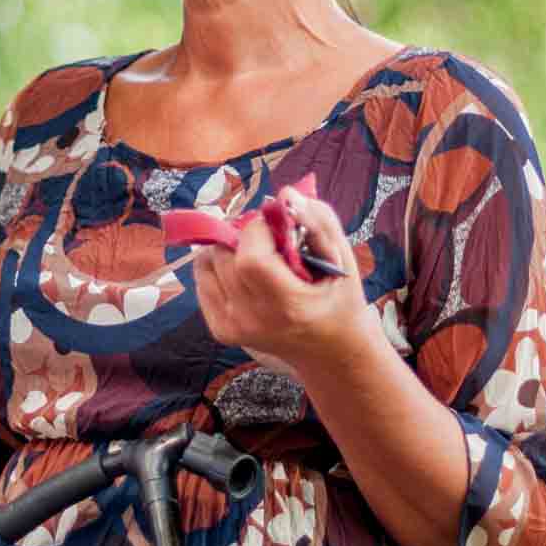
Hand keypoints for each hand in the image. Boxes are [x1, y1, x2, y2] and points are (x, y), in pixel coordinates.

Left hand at [191, 184, 371, 373]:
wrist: (331, 351)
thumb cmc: (339, 299)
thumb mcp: (343, 257)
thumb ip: (319, 220)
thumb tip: (286, 194)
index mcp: (287, 305)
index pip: (250, 256)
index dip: (259, 230)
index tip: (277, 226)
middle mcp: (253, 319)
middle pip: (225, 255)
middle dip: (243, 234)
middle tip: (268, 238)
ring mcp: (233, 327)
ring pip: (208, 263)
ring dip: (229, 247)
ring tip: (258, 254)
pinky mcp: (220, 329)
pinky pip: (202, 279)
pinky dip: (218, 266)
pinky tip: (244, 271)